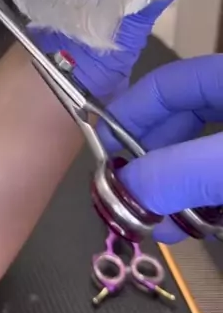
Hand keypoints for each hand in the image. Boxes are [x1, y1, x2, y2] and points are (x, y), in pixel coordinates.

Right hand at [102, 55, 222, 243]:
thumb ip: (180, 172)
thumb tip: (125, 188)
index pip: (164, 84)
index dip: (128, 115)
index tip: (102, 153)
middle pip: (181, 123)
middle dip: (151, 165)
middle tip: (132, 203)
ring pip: (202, 155)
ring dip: (177, 191)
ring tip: (164, 228)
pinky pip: (220, 177)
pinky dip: (206, 200)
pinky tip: (196, 226)